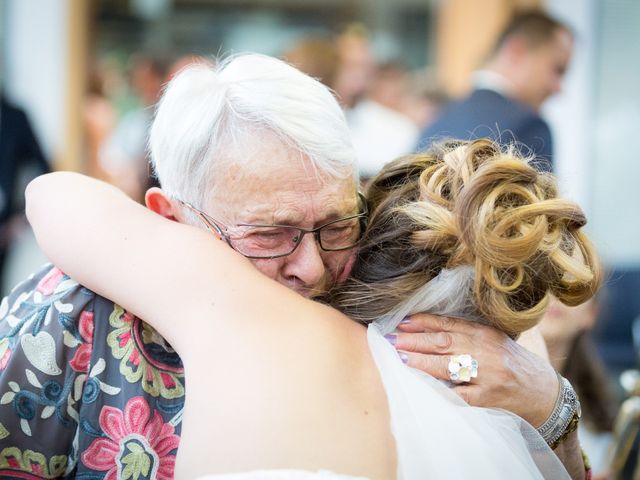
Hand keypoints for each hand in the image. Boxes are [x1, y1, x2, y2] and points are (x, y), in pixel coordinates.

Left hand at [392, 313, 558, 426]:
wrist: (546, 396)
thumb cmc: (514, 366)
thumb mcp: (495, 342)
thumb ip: (468, 334)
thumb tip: (429, 328)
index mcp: (487, 334)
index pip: (450, 324)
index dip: (423, 322)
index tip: (402, 321)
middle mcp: (487, 352)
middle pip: (445, 342)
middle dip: (415, 340)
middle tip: (391, 338)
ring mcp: (488, 376)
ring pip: (449, 366)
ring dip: (421, 362)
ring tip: (399, 358)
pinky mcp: (487, 399)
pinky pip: (458, 394)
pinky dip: (438, 390)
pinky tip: (421, 386)